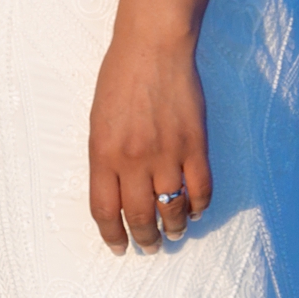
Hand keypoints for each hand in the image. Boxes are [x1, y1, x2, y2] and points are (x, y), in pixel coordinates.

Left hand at [88, 30, 213, 254]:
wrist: (152, 49)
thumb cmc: (118, 82)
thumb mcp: (97, 122)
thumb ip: (105, 159)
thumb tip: (116, 194)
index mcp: (102, 154)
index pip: (105, 210)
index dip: (112, 235)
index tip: (118, 247)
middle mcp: (133, 160)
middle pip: (140, 216)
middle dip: (144, 239)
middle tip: (150, 247)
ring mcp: (167, 153)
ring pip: (173, 209)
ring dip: (174, 228)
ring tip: (174, 234)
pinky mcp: (195, 145)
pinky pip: (201, 188)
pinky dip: (200, 206)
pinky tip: (196, 211)